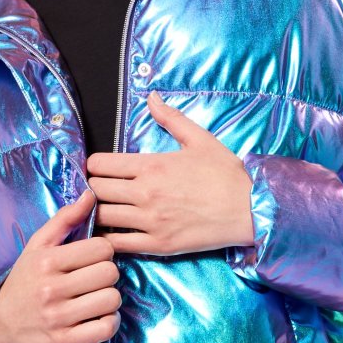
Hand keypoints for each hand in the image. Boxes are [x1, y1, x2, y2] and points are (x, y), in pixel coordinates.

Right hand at [0, 189, 122, 342]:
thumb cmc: (25, 279)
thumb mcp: (38, 245)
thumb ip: (65, 218)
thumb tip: (92, 194)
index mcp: (47, 260)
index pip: (102, 248)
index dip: (103, 252)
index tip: (91, 259)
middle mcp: (51, 288)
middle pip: (110, 273)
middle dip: (107, 275)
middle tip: (94, 279)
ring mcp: (58, 317)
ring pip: (112, 299)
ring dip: (109, 299)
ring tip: (94, 297)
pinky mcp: (64, 341)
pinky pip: (106, 328)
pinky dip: (108, 322)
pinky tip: (96, 317)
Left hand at [87, 91, 255, 256]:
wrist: (250, 210)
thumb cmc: (226, 174)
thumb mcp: (200, 139)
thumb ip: (171, 118)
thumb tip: (151, 97)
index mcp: (151, 166)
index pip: (99, 164)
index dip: (94, 165)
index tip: (100, 168)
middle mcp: (145, 193)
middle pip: (95, 190)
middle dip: (93, 187)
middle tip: (100, 189)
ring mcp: (150, 222)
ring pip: (102, 217)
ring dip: (98, 212)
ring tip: (105, 210)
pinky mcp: (157, 245)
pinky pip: (118, 243)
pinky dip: (108, 238)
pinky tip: (112, 232)